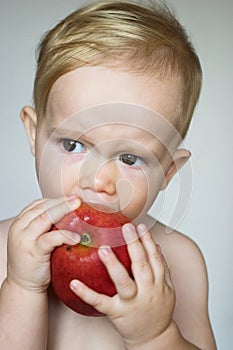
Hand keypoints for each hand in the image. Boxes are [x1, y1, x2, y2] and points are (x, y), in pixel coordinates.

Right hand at [7, 196, 80, 292]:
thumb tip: (69, 214)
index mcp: (20, 223)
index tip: (71, 198)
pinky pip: (51, 238)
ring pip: (45, 218)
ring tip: (78, 207)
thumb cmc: (33, 262)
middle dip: (62, 201)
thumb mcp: (35, 239)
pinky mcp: (34, 252)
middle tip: (77, 199)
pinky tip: (76, 237)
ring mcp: (25, 239)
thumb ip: (46, 227)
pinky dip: (65, 235)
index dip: (55, 200)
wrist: (23, 286)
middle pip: (42, 208)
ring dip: (64, 210)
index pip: (38, 204)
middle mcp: (20, 228)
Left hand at [70, 223, 174, 347]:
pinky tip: (74, 282)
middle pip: (141, 265)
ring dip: (113, 264)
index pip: (154, 258)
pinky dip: (86, 293)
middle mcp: (147, 291)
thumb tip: (155, 245)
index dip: (147, 241)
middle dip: (134, 245)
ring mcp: (131, 303)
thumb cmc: (158, 310)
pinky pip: (100, 302)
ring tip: (103, 248)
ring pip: (123, 282)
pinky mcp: (117, 313)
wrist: (154, 339)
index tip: (140, 226)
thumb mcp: (167, 288)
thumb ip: (162, 267)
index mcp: (159, 283)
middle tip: (126, 227)